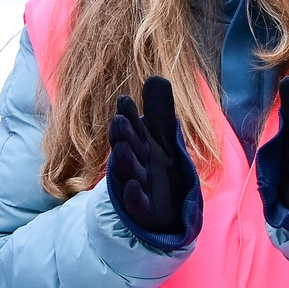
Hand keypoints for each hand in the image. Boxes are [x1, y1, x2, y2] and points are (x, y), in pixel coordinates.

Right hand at [107, 76, 200, 243]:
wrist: (168, 211)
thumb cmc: (162, 169)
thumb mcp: (165, 138)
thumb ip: (160, 111)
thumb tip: (157, 76)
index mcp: (140, 145)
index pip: (132, 128)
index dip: (128, 115)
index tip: (125, 99)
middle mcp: (135, 164)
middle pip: (127, 147)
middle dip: (123, 135)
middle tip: (120, 120)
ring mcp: (137, 186)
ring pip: (128, 172)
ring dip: (124, 161)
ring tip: (122, 148)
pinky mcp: (143, 209)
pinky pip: (137, 202)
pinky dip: (135, 195)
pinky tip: (135, 185)